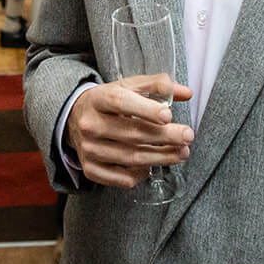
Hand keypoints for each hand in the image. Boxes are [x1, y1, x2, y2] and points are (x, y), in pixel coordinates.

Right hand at [66, 75, 193, 188]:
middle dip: (164, 137)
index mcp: (98, 99)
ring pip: (130, 157)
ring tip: (182, 153)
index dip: (145, 110)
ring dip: (160, 157)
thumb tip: (185, 92)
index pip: (121, 102)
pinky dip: (140, 175)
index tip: (168, 116)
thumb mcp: (127, 86)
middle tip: (187, 136)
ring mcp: (89, 149)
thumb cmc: (108, 102)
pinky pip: (120, 178)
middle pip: (131, 133)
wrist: (75, 118)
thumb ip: (156, 86)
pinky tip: (152, 167)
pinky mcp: (90, 168)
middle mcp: (90, 124)